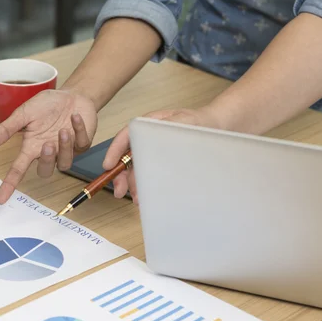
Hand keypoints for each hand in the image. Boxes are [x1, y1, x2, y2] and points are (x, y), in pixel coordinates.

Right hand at [0, 89, 97, 203]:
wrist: (71, 95)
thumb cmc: (46, 106)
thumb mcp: (24, 113)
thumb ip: (7, 129)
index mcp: (32, 147)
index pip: (18, 170)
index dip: (9, 184)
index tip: (0, 199)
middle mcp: (48, 152)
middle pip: (45, 171)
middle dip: (46, 160)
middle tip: (47, 144)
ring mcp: (66, 150)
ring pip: (65, 163)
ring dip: (64, 147)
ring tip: (64, 130)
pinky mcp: (82, 144)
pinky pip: (82, 144)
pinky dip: (79, 130)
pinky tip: (75, 117)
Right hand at [102, 106, 221, 204]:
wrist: (214, 127)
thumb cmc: (197, 122)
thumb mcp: (183, 122)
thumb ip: (165, 130)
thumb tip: (148, 145)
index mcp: (146, 124)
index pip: (124, 137)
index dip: (113, 152)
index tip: (107, 166)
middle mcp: (145, 138)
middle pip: (125, 157)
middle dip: (120, 175)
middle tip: (119, 190)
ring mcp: (150, 150)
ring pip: (135, 168)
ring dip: (132, 184)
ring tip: (136, 198)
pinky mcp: (157, 162)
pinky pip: (146, 173)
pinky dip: (143, 185)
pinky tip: (145, 195)